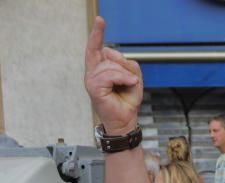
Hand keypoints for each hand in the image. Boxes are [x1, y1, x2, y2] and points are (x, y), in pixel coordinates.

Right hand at [84, 16, 142, 134]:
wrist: (126, 119)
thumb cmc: (126, 100)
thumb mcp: (133, 78)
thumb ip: (127, 65)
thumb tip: (117, 62)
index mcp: (99, 68)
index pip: (96, 47)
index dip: (97, 34)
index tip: (100, 20)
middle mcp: (92, 72)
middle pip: (109, 54)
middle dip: (124, 64)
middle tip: (130, 80)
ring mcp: (91, 79)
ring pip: (111, 65)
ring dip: (125, 74)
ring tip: (129, 84)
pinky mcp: (93, 87)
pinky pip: (110, 75)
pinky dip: (122, 78)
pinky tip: (128, 84)